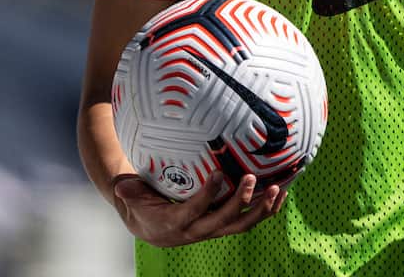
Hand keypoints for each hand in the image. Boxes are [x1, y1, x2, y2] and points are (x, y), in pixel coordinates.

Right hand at [112, 172, 285, 247]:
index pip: (194, 211)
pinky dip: (266, 209)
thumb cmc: (141, 203)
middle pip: (224, 221)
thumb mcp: (132, 197)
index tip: (216, 174)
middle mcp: (197, 231)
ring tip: (277, 189)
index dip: (206, 196)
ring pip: (241, 225)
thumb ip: (129, 192)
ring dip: (261, 209)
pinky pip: (248, 220)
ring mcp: (214, 229)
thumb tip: (122, 186)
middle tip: (252, 178)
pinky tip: (281, 193)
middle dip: (240, 202)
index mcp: (175, 224)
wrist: (149, 225)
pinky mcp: (224, 225)